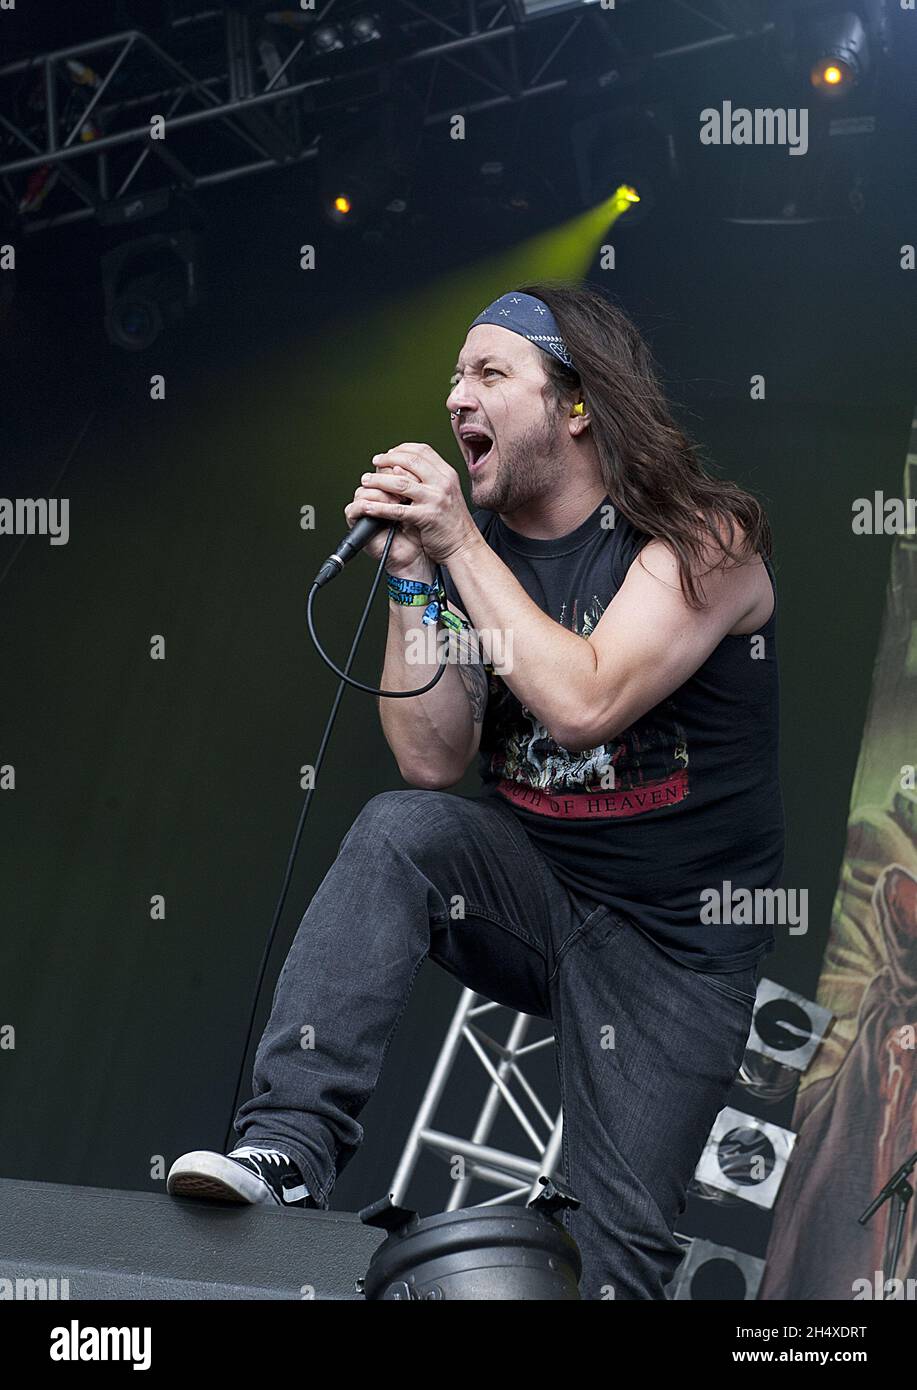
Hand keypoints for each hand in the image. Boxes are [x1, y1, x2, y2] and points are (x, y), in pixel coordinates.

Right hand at [343, 463, 428, 575]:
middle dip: (393, 479)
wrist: (418, 556)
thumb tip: (400, 466)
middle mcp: (380, 494)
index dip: (398, 465)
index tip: (413, 474)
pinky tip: (380, 511)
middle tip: (406, 490)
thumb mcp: (423, 502)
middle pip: (377, 472)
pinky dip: (367, 507)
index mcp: (394, 485)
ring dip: (383, 493)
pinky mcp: (359, 522)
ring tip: (397, 503)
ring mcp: (369, 507)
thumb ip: (414, 482)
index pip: (389, 464)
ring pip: (366, 488)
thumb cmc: (422, 531)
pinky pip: (354, 508)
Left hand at [357, 443, 480, 565]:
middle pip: (410, 461)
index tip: (389, 453)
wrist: (464, 546)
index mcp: (447, 474)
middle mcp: (443, 483)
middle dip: (387, 460)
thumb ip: (429, 479)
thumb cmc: (452, 522)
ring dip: (378, 480)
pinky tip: (368, 507)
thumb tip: (400, 467)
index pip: (422, 450)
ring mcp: (435, 499)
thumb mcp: (446, 493)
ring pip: (400, 483)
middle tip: (375, 463)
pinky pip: (397, 509)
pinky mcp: (427, 517)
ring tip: (366, 481)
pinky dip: (379, 507)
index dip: (402, 449)